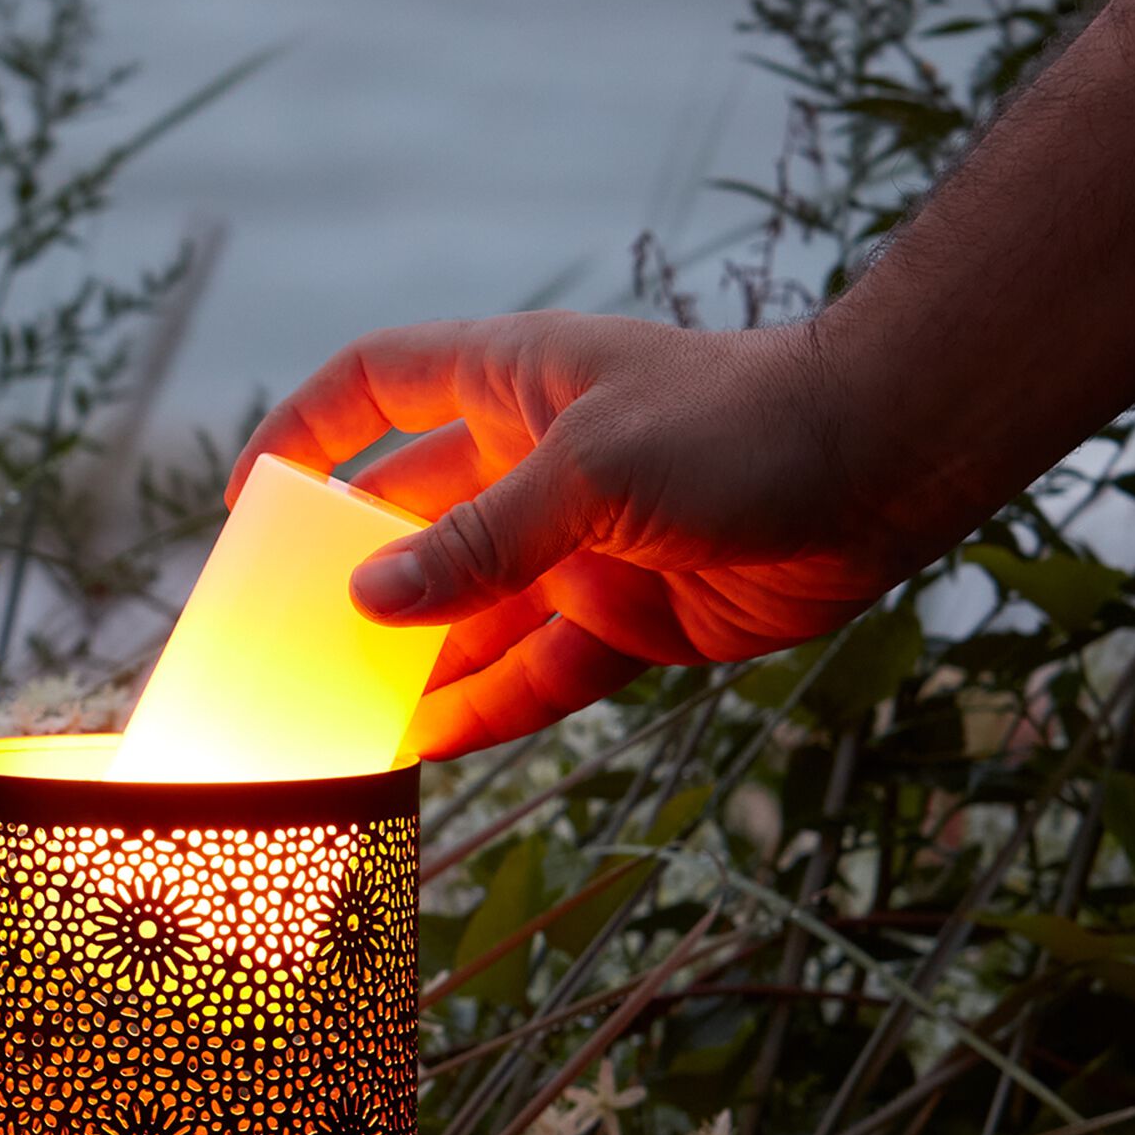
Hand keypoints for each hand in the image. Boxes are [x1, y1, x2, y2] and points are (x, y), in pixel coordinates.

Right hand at [232, 310, 914, 759]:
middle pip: (410, 521)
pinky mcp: (625, 618)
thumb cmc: (738, 425)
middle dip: (348, 576)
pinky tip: (426, 749)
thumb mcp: (590, 472)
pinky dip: (483, 711)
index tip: (250, 497)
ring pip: (466, 613)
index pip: (376, 389)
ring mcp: (578, 546)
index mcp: (511, 386)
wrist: (884, 465)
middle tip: (280, 640)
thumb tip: (368, 601)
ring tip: (337, 714)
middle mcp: (533, 466)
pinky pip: (532, 675)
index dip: (307, 432)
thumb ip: (479, 541)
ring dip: (410, 660)